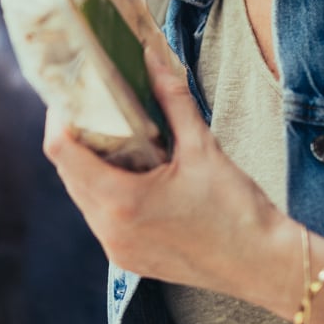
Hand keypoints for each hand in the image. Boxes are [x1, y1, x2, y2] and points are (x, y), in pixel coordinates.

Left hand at [43, 46, 297, 304]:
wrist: (265, 265)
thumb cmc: (238, 211)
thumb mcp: (203, 148)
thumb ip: (172, 100)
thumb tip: (152, 58)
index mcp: (122, 202)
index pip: (62, 150)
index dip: (58, 116)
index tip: (70, 93)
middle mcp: (109, 230)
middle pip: (68, 171)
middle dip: (74, 135)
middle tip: (90, 105)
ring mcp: (116, 249)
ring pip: (82, 195)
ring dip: (89, 164)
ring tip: (109, 134)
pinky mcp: (128, 259)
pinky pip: (100, 217)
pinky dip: (105, 190)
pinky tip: (128, 171)